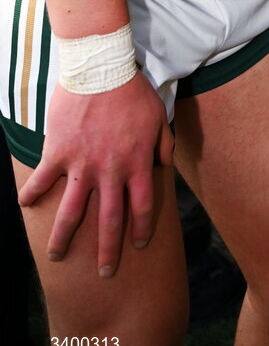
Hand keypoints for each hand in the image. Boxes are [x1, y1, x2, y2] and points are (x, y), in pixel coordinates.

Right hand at [18, 73, 173, 277]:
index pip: (142, 207)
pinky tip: (26, 206)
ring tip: (57, 257)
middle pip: (109, 221)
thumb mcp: (159, 118)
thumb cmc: (133, 92)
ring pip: (72, 213)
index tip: (140, 245)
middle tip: (106, 274)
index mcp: (137, 165)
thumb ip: (164, 145)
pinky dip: (32, 194)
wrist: (102, 71)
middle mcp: (110, 172)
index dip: (142, 230)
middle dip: (108, 251)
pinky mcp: (59, 153)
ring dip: (64, 239)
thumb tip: (164, 166)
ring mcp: (82, 166)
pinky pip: (43, 180)